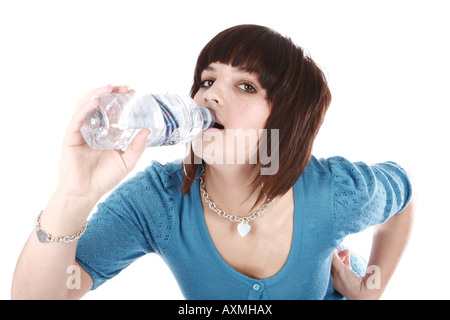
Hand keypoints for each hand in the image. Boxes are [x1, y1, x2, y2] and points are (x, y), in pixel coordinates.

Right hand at [57, 85, 150, 202]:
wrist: (86, 193)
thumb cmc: (104, 178)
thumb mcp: (127, 161)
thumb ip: (136, 147)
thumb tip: (148, 130)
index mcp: (105, 132)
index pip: (112, 110)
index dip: (121, 99)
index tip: (133, 92)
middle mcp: (92, 128)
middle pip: (99, 103)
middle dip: (110, 92)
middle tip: (124, 87)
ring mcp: (81, 131)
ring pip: (86, 106)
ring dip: (97, 94)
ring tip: (109, 88)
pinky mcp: (71, 137)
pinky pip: (77, 118)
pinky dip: (85, 108)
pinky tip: (95, 101)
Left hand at [331, 248, 379, 299]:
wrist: (366, 292)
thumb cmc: (350, 283)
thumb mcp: (340, 270)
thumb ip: (334, 259)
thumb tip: (330, 249)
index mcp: (330, 278)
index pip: (327, 263)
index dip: (329, 254)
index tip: (332, 246)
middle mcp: (335, 277)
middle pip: (333, 262)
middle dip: (337, 253)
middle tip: (341, 247)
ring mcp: (343, 276)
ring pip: (340, 262)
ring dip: (343, 254)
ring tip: (347, 248)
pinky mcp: (350, 274)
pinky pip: (346, 264)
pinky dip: (346, 257)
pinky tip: (348, 251)